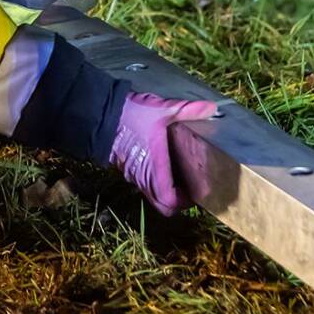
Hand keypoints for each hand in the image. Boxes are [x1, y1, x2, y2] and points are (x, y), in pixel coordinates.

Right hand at [108, 91, 217, 214]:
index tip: (199, 190)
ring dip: (168, 191)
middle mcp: (144, 178)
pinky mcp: (128, 168)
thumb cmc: (132, 116)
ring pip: (153, 195)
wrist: (100, 113)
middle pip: (163, 205)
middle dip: (179, 201)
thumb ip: (188, 110)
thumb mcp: (163, 110)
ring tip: (183, 173)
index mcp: (155, 170)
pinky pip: (145, 184)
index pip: (171, 202)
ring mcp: (134, 175)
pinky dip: (158, 181)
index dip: (187, 202)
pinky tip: (166, 162)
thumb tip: (213, 107)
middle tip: (192, 185)